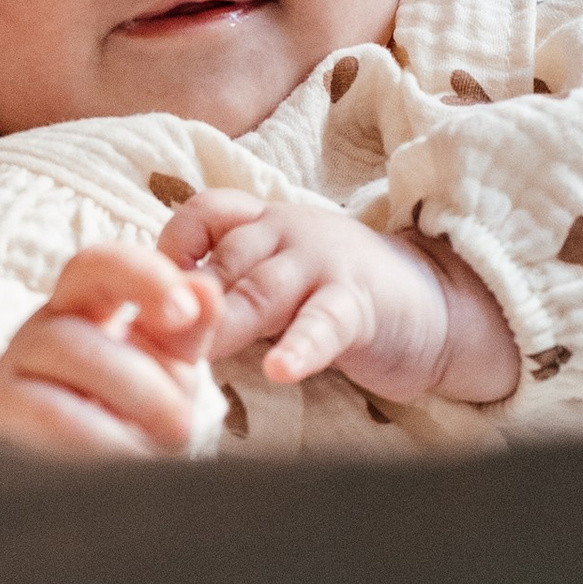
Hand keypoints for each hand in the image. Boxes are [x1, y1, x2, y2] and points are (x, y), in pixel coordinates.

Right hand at [0, 245, 222, 457]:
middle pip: (83, 334)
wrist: (81, 492)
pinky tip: (121, 467)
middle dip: (147, 383)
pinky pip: (51, 420)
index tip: (186, 310)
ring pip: (65, 374)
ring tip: (154, 452)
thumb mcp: (166, 371)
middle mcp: (37, 333)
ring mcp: (7, 377)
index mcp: (80, 307)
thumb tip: (207, 288)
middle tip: (182, 426)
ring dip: (128, 415)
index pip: (97, 265)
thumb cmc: (127, 420)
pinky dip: (101, 445)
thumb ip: (185, 330)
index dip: (143, 276)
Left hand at [156, 191, 522, 405]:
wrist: (437, 309)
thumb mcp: (275, 284)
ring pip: (263, 289)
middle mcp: (289, 233)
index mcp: (264, 224)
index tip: (145, 293)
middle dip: (185, 302)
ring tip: (197, 356)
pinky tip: (279, 370)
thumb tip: (149, 331)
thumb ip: (224, 294)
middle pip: (224, 259)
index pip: (205, 212)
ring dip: (226, 322)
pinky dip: (300, 347)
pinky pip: (325, 324)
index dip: (171, 245)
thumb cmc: (336, 301)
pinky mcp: (360, 307)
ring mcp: (325, 266)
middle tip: (149, 346)